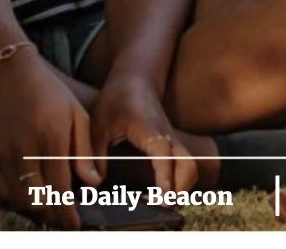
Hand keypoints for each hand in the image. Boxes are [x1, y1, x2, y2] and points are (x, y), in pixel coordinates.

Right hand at [0, 47, 98, 227]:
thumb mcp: (76, 114)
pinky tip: (30, 198)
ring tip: (52, 212)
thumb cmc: (50, 93)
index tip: (77, 225)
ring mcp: (5, 157)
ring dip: (35, 210)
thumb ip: (84, 150)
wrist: (11, 76)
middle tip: (66, 221)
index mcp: (51, 140)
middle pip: (37, 200)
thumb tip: (94, 182)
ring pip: (19, 199)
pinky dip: (17, 200)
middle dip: (52, 216)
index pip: (60, 189)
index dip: (68, 212)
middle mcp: (25, 152)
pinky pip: (4, 190)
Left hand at [90, 72, 196, 194]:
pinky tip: (157, 192)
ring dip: (181, 187)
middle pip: (188, 162)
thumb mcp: (98, 125)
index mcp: (149, 129)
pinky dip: (178, 181)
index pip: (163, 153)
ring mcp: (172, 139)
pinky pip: (183, 164)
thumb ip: (95, 155)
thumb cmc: (116, 100)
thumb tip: (96, 184)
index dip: (164, 175)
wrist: (136, 78)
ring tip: (157, 203)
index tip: (162, 195)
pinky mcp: (171, 144)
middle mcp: (167, 135)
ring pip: (190, 165)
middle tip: (160, 207)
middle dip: (181, 188)